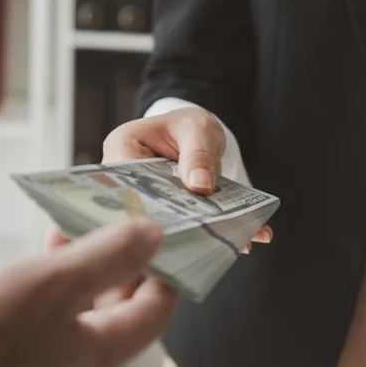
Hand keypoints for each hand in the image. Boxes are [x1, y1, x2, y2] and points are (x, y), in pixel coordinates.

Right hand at [0, 219, 178, 366]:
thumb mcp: (52, 283)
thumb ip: (108, 257)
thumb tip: (154, 235)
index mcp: (103, 354)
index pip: (157, 310)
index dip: (164, 267)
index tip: (156, 231)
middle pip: (119, 314)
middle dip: (114, 264)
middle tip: (101, 222)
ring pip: (79, 322)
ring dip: (77, 277)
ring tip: (57, 236)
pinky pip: (46, 334)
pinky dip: (47, 299)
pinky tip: (20, 276)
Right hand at [103, 107, 273, 248]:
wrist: (196, 136)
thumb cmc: (188, 125)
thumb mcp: (197, 129)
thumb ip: (198, 153)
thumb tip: (200, 186)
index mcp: (121, 149)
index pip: (125, 183)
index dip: (146, 205)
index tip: (175, 221)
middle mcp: (125, 180)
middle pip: (144, 208)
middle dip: (178, 225)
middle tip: (209, 237)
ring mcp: (144, 201)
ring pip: (168, 223)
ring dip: (201, 234)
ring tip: (237, 241)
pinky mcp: (166, 216)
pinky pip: (187, 227)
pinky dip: (215, 233)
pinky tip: (244, 240)